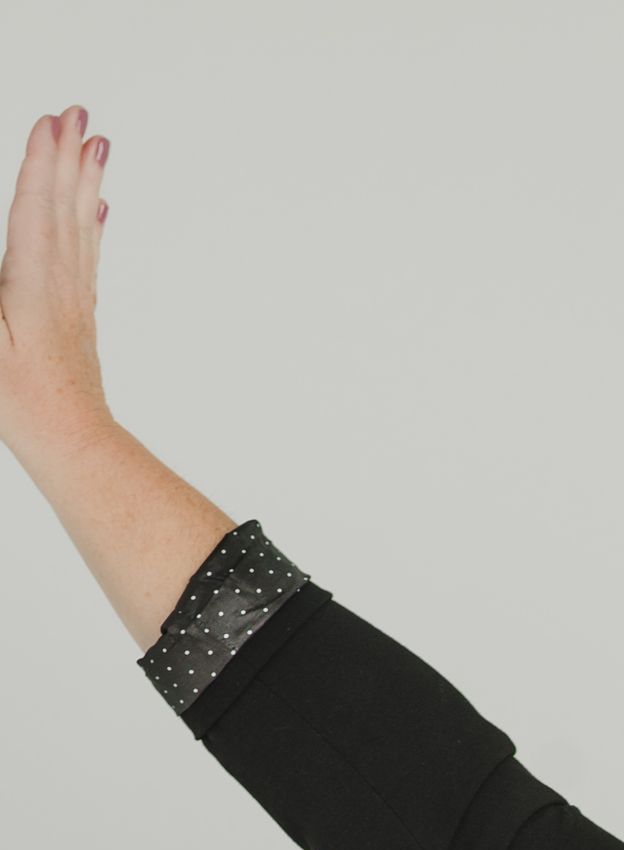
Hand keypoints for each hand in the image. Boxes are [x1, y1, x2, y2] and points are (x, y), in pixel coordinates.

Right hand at [0, 106, 113, 461]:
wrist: (73, 447)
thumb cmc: (22, 402)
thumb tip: (7, 248)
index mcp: (33, 282)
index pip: (37, 207)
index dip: (42, 160)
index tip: (54, 119)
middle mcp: (60, 282)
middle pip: (64, 206)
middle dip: (68, 157)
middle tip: (81, 112)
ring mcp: (73, 300)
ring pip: (79, 226)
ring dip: (84, 182)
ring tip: (96, 144)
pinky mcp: (77, 318)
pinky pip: (85, 257)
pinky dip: (90, 226)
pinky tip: (99, 210)